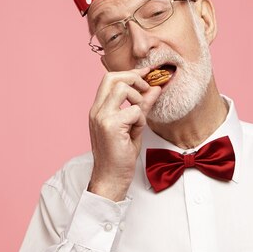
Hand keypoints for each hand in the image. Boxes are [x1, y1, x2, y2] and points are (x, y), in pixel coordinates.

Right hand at [87, 67, 160, 200]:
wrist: (111, 178)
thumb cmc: (119, 156)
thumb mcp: (133, 126)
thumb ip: (142, 106)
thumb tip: (155, 89)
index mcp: (98, 109)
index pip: (110, 79)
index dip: (130, 73)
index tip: (146, 73)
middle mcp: (96, 110)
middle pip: (113, 77)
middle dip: (134, 78)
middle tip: (147, 88)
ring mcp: (101, 117)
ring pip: (123, 89)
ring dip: (138, 100)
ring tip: (139, 118)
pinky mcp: (110, 126)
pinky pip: (133, 111)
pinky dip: (140, 119)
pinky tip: (136, 132)